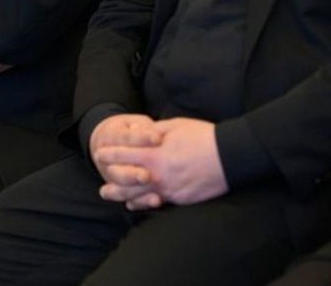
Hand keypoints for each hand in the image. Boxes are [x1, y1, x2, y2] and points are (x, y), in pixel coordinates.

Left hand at [93, 117, 227, 210]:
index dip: (110, 154)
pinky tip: (134, 204)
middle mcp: (157, 174)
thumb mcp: (175, 126)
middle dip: (110, 180)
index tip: (101, 154)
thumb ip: (153, 131)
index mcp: (154, 154)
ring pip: (137, 195)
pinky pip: (155, 202)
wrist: (229, 156)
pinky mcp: (179, 198)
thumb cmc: (202, 137)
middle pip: (125, 180)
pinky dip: (142, 203)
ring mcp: (168, 189)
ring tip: (110, 195)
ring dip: (121, 195)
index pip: (124, 155)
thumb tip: (139, 132)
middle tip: (101, 182)